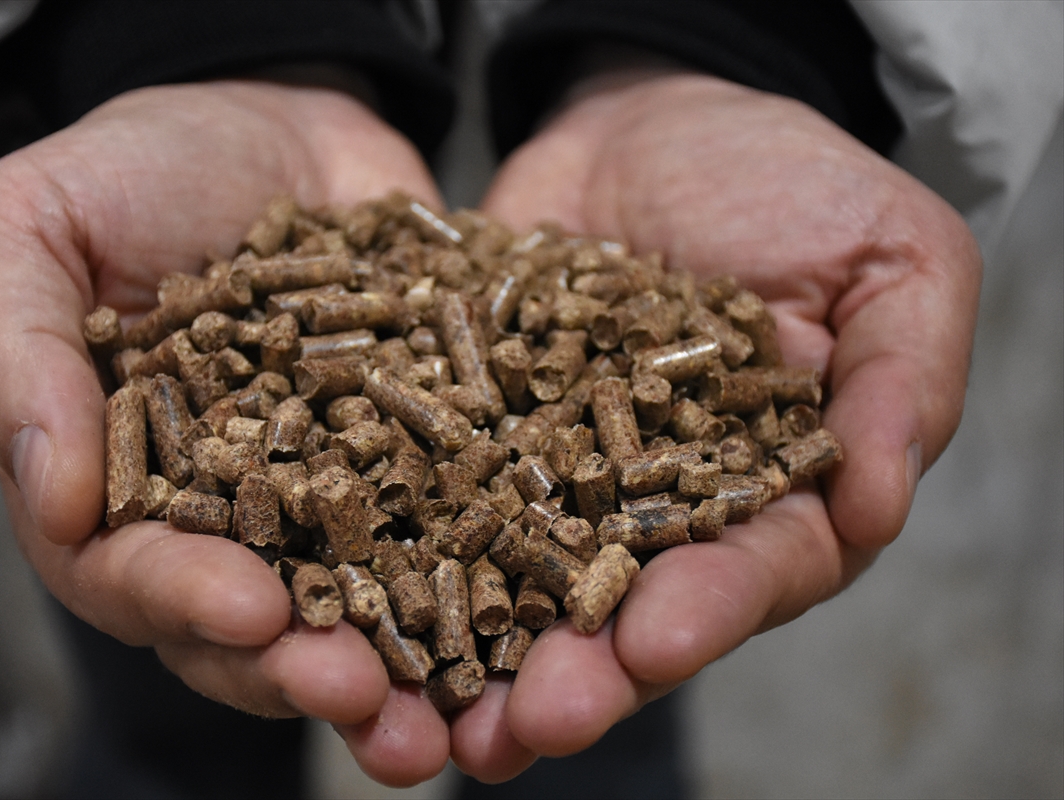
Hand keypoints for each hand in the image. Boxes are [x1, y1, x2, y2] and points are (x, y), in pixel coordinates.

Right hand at [0, 80, 450, 785]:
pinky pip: (459, 533)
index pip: (133, 575)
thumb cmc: (140, 166)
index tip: (251, 610)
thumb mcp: (35, 226)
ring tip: (452, 717)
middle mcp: (231, 517)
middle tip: (365, 699)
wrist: (279, 118)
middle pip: (255, 626)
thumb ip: (14, 354)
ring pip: (362, 610)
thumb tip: (50, 502)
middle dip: (304, 668)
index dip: (185, 602)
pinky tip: (537, 621)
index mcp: (123, 487)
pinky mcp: (424, 464)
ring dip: (403, 672)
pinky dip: (494, 583)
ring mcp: (335, 498)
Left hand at [452, 69, 981, 779]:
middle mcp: (659, 515)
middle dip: (579, 673)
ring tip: (431, 725)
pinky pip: (436, 500)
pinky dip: (398, 556)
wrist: (654, 122)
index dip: (706, 610)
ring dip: (477, 660)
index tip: (652, 638)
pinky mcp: (478, 439)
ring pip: (520, 588)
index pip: (752, 570)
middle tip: (523, 727)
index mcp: (774, 495)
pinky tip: (354, 610)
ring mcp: (558, 484)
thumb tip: (878, 503)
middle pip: (622, 611)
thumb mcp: (889, 257)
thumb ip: (901, 380)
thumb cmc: (790, 184)